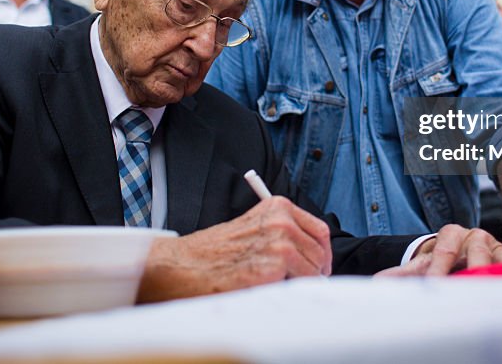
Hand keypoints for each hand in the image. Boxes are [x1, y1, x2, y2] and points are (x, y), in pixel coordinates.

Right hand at [137, 196, 331, 301]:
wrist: (180, 266)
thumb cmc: (211, 251)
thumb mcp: (251, 227)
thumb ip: (281, 234)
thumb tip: (312, 257)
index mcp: (278, 207)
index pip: (320, 232)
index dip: (321, 254)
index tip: (318, 267)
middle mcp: (282, 222)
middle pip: (320, 254)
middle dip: (314, 272)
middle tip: (298, 284)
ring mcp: (278, 245)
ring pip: (313, 273)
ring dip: (299, 284)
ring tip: (274, 286)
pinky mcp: (271, 270)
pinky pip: (296, 288)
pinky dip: (286, 294)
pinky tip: (264, 291)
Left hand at [375, 226, 501, 276]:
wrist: (469, 252)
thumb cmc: (445, 260)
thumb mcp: (425, 262)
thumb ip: (403, 273)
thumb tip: (378, 283)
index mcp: (451, 235)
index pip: (444, 251)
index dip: (440, 269)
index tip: (434, 285)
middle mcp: (476, 237)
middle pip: (477, 252)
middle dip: (474, 269)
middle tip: (471, 285)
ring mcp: (496, 247)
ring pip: (500, 259)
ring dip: (501, 273)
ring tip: (499, 288)